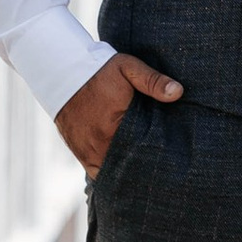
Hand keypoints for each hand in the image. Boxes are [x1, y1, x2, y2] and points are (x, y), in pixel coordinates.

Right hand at [56, 50, 179, 178]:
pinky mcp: (80, 153)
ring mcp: (88, 151)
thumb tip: (178, 92)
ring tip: (145, 173)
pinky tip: (124, 173)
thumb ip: (153, 81)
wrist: (63, 73)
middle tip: (162, 169)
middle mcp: (100, 143)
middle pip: (128, 164)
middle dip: (144, 167)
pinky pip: (97, 172)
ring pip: (113, 171)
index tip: (170, 157)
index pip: (142, 149)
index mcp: (115, 125)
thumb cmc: (100, 70)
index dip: (156, 154)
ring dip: (128, 171)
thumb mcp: (128, 68)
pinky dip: (110, 173)